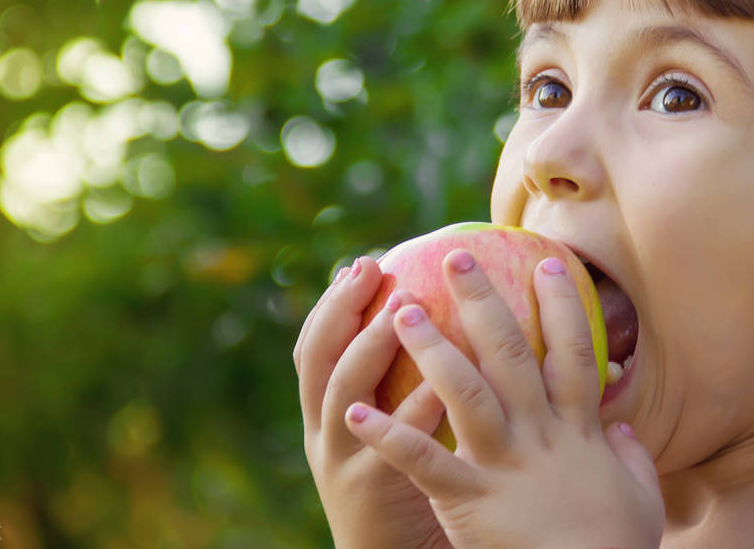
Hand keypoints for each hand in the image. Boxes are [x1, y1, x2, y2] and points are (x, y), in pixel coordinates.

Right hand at [294, 256, 451, 548]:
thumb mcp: (386, 429)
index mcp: (326, 415)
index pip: (314, 349)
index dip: (330, 305)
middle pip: (319, 361)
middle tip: (371, 269)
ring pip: (343, 394)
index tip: (358, 263)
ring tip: (401, 308)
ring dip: (369, 346)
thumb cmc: (405, 482)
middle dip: (341, 310)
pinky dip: (413, 407)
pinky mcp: (372, 489)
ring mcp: (342, 461)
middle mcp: (325, 432)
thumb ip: (397, 381)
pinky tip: (439, 380)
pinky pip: (393, 442)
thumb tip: (428, 316)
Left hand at [343, 250, 664, 548]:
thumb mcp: (640, 496)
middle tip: (456, 257)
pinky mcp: (468, 498)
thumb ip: (632, 456)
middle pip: (509, 353)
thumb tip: (626, 427)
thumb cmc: (613, 547)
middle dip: (482, 300)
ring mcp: (501, 463)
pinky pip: (422, 461)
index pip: (571, 351)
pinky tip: (355, 413)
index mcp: (578, 430)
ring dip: (431, 348)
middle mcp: (537, 434)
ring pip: (463, 391)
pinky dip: (387, 436)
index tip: (548, 262)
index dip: (561, 304)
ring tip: (400, 310)